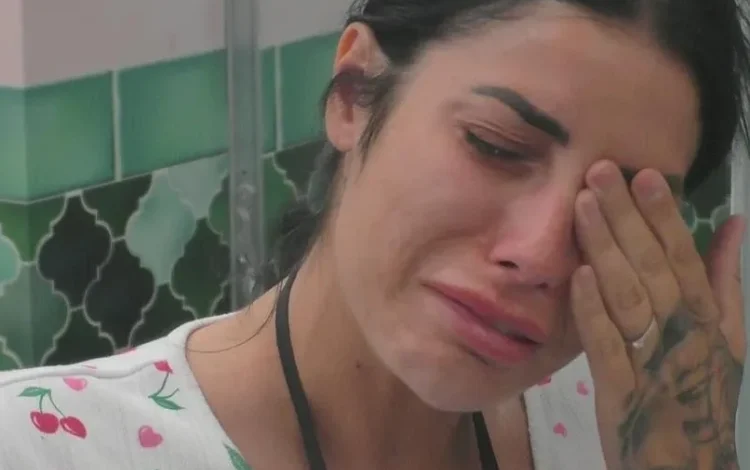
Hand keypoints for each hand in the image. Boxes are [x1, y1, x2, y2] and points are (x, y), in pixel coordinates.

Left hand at [571, 161, 745, 469]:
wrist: (683, 462)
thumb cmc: (699, 389)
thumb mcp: (727, 336)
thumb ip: (725, 279)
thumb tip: (734, 223)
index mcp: (707, 316)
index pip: (684, 256)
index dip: (665, 215)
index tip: (645, 174)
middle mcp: (683, 332)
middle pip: (651, 267)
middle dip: (626, 217)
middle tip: (600, 171)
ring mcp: (650, 360)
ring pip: (628, 296)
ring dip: (605, 248)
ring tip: (583, 205)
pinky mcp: (619, 389)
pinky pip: (606, 344)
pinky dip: (593, 309)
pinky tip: (577, 274)